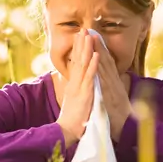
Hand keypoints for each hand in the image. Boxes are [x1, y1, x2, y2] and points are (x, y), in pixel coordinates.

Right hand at [57, 29, 100, 146]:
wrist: (67, 132)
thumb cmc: (72, 119)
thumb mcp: (74, 102)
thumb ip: (75, 91)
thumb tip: (75, 85)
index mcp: (73, 85)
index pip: (75, 63)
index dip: (78, 49)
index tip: (79, 36)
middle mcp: (75, 83)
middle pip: (78, 60)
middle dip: (81, 44)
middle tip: (83, 29)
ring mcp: (79, 88)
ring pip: (83, 64)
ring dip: (86, 49)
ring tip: (89, 35)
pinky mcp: (85, 94)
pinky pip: (90, 77)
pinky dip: (93, 65)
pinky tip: (96, 54)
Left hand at [92, 36, 134, 141]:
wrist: (127, 131)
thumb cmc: (119, 117)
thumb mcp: (114, 99)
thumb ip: (112, 88)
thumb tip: (110, 78)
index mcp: (113, 83)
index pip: (105, 63)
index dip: (99, 49)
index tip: (93, 36)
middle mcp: (114, 83)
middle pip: (105, 61)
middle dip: (98, 45)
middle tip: (90, 30)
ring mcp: (113, 89)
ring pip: (105, 67)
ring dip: (99, 52)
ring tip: (92, 38)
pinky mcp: (111, 97)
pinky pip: (104, 81)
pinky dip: (101, 70)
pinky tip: (97, 60)